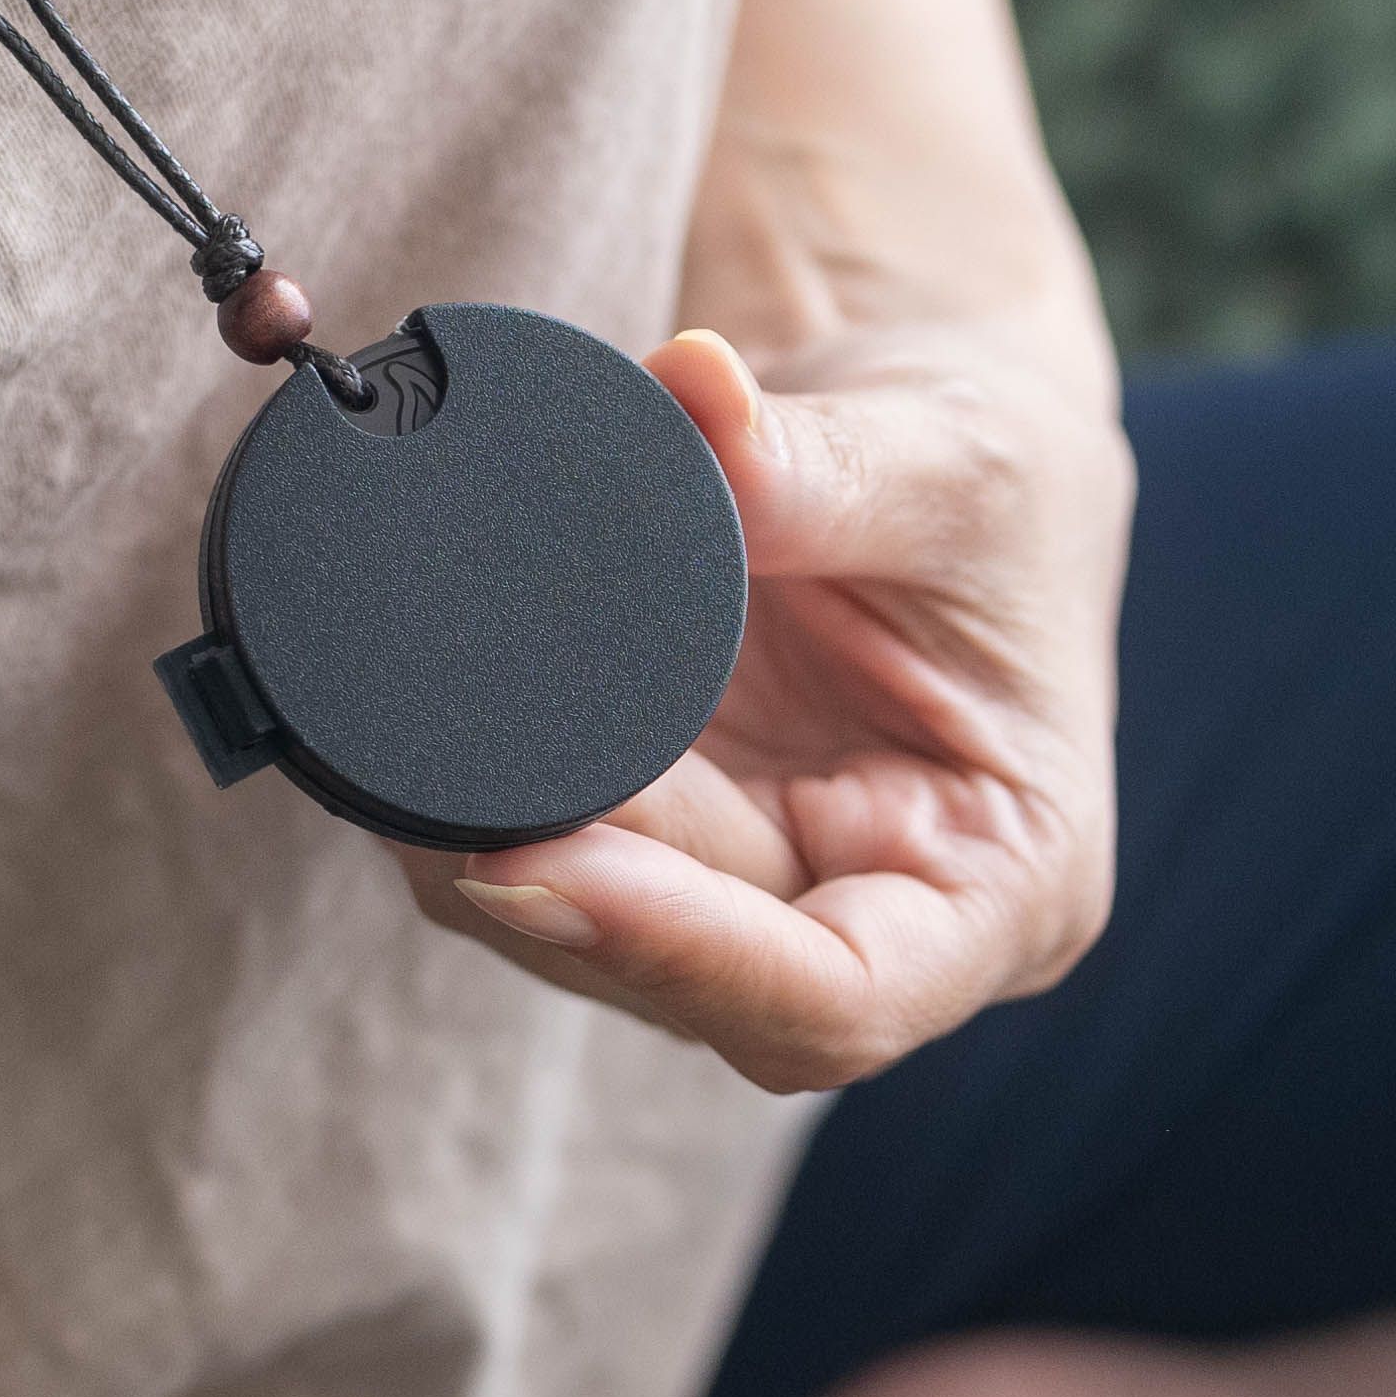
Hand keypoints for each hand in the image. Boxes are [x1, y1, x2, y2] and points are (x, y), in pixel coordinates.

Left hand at [411, 322, 1125, 1090]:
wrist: (933, 441)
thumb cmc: (997, 471)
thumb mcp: (951, 456)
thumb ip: (824, 458)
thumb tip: (690, 396)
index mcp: (1004, 881)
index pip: (839, 1000)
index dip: (677, 951)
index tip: (532, 863)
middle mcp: (881, 925)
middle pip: (684, 977)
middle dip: (548, 880)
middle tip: (404, 768)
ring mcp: (760, 898)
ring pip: (588, 938)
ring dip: (482, 853)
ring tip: (392, 731)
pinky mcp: (668, 850)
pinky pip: (552, 864)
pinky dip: (471, 807)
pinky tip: (402, 741)